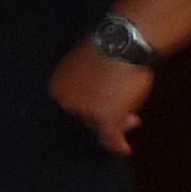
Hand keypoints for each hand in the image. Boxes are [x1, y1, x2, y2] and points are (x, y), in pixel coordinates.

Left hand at [52, 39, 151, 155]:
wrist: (125, 41)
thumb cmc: (109, 46)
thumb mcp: (87, 62)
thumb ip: (87, 81)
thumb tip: (100, 94)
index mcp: (57, 86)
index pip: (72, 106)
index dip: (91, 109)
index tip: (105, 106)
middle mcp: (65, 101)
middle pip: (84, 117)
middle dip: (105, 116)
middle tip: (128, 117)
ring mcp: (84, 111)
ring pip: (98, 126)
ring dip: (117, 125)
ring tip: (134, 121)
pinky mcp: (104, 117)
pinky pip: (109, 137)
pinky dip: (117, 145)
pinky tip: (124, 150)